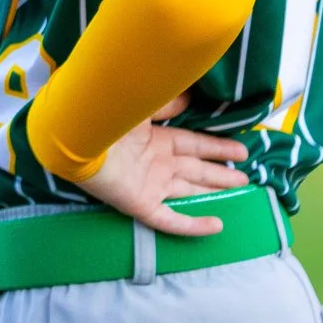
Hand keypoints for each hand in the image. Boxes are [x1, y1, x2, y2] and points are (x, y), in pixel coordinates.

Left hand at [72, 99, 247, 236]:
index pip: (193, 145)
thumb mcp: (143, 106)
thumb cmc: (107, 116)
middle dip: (220, 173)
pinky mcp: (141, 204)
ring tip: (240, 194)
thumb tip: (191, 96)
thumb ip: (166, 103)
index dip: (217, 148)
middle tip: (247, 178)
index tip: (242, 151)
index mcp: (154, 140)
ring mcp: (148, 185)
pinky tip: (216, 225)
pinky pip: (171, 219)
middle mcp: (154, 163)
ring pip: (190, 192)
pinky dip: (194, 224)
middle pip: (195, 170)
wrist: (75, 136)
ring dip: (214, 193)